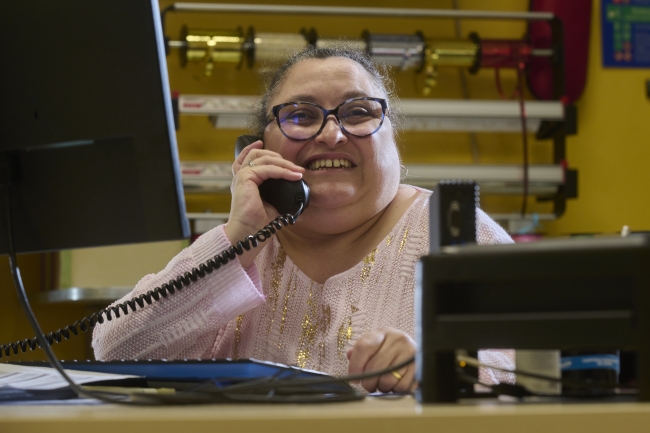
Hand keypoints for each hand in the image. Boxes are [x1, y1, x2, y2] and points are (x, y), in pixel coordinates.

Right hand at [225, 140, 304, 267]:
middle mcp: (240, 177)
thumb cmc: (258, 224)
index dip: (254, 148)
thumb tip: (296, 191)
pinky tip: (294, 175)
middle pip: (257, 154)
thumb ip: (278, 193)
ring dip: (283, 162)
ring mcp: (241, 177)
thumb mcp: (272, 204)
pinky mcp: (245, 179)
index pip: (247, 159)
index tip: (262, 142)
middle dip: (278, 157)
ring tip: (297, 171)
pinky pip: (267, 169)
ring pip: (263, 158)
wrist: (249, 235)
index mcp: (244, 182)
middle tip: (295, 167)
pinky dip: (282, 171)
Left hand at [347, 327, 416, 392]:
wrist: (420, 351)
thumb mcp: (376, 346)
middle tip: (369, 385)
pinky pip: (401, 386)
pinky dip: (396, 390)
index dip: (355, 365)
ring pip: (387, 379)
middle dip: (368, 382)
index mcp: (383, 333)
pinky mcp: (419, 366)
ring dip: (382, 387)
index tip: (353, 378)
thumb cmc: (392, 351)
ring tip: (384, 383)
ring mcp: (410, 352)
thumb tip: (349, 356)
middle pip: (374, 367)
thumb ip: (360, 352)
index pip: (363, 347)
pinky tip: (396, 384)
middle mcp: (398, 339)